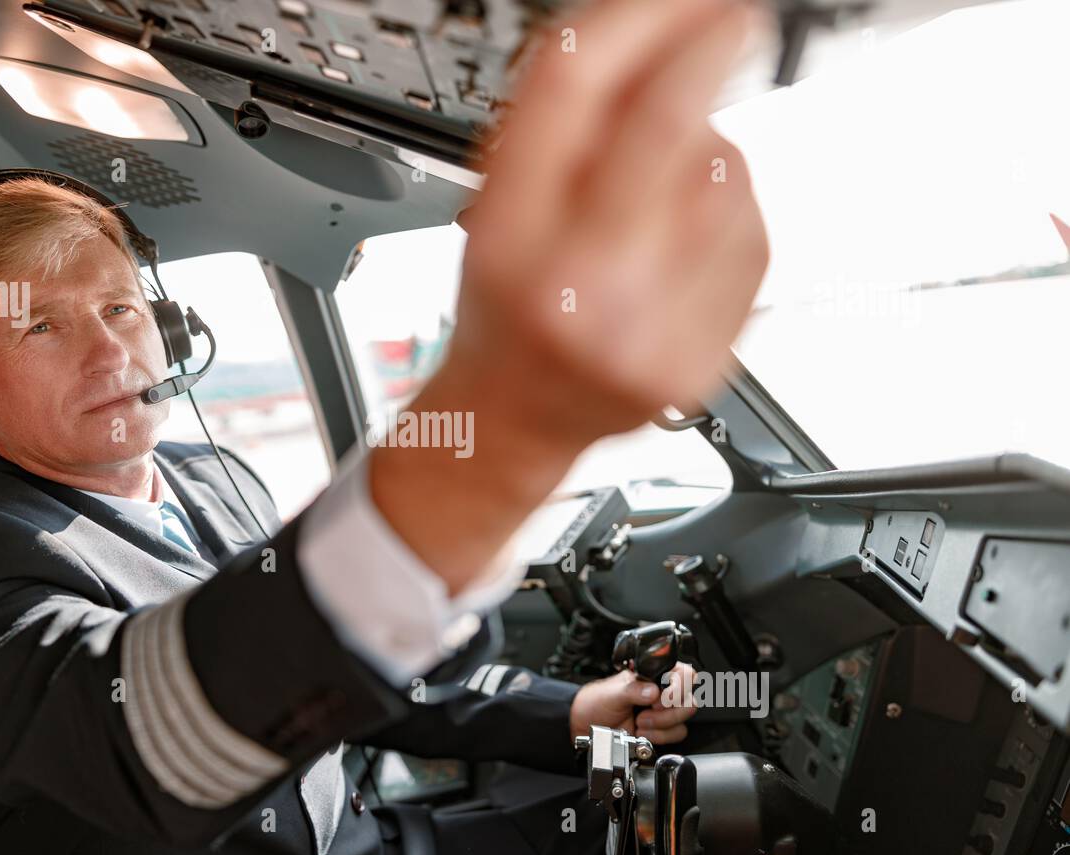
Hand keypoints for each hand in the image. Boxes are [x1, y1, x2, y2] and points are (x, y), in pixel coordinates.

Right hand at [371, 0, 769, 593]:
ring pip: (723, 175)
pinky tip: (689, 243)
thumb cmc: (506, 310)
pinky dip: (730, 216)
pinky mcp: (703, 356)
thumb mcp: (498, 210)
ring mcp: (646, 328)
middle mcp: (574, 285)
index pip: (570, 88)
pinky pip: (749, 238)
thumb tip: (650, 35)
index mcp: (507, 238)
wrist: (520, 420)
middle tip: (732, 20)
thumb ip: (562, 126)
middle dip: (710, 52)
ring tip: (665, 192)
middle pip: (663, 123)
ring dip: (710, 151)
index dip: (640, 18)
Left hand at [569, 662, 697, 745]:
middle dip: (667, 711)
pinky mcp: (663, 729)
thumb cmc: (597, 702)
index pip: (685, 674)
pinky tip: (643, 732)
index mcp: (654, 675)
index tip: (660, 700)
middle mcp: (663, 691)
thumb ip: (632, 690)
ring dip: (661, 724)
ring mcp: (664, 711)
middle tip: (647, 711)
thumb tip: (652, 691)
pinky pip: (677, 733)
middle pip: (689, 700)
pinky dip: (660, 736)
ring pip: (684, 719)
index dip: (679, 688)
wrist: (588, 726)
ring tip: (640, 722)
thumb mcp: (612, 693)